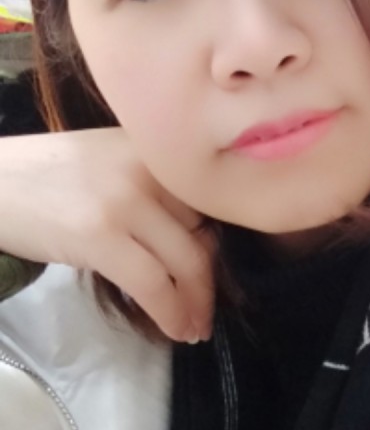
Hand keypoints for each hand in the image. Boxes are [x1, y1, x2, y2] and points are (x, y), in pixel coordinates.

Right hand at [0, 127, 213, 342]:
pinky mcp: (100, 235)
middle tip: (206, 311)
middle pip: (203, 232)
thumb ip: (153, 187)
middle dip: (209, 281)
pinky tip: (174, 328)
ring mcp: (127, 201)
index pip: (207, 203)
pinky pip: (153, 282)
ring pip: (186, 260)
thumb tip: (192, 234)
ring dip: (196, 302)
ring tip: (193, 327)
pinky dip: (170, 311)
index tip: (212, 272)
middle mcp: (150, 169)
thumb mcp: (113, 162)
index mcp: (157, 150)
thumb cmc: (46, 175)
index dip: (214, 245)